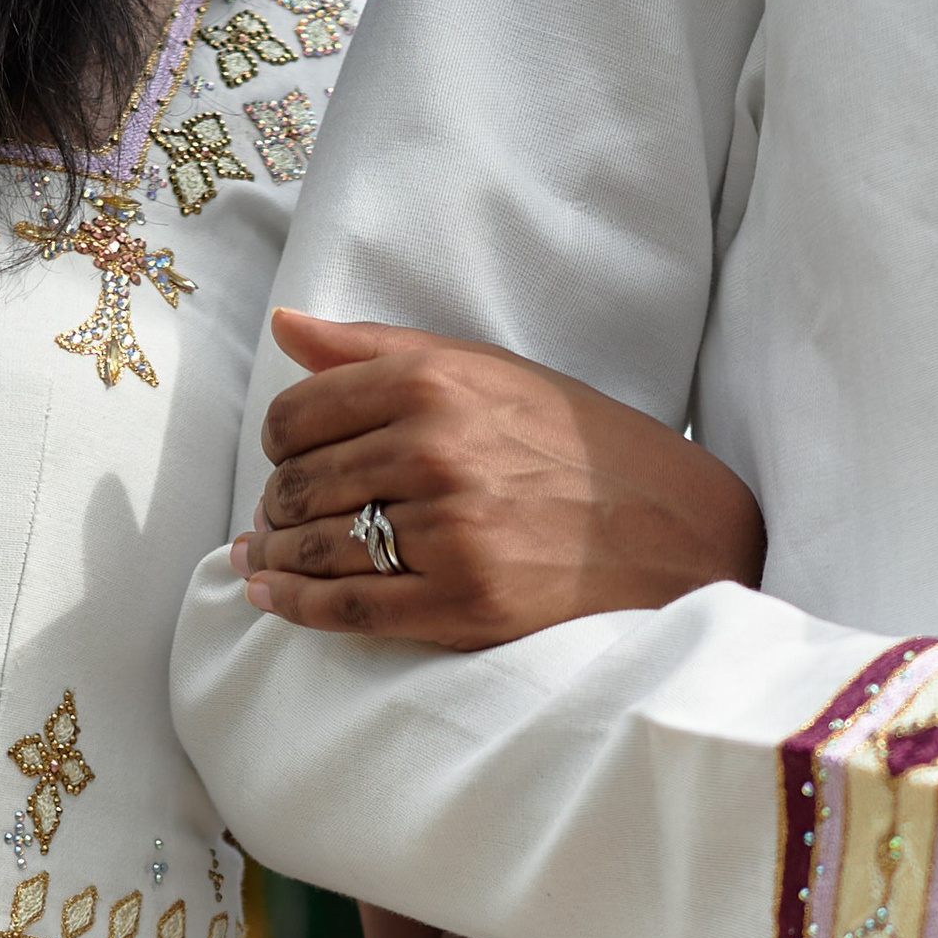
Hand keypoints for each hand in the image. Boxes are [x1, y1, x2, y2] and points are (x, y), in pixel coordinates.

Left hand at [239, 307, 766, 644]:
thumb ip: (380, 348)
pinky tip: (272, 599)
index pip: (297, 416)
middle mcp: (434, 451)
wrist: (673, 528)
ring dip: (275, 558)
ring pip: (314, 547)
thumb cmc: (578, 446)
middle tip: (278, 518)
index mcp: (433, 384)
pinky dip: (295, 607)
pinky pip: (346, 609)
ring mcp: (447, 531)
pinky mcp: (461, 602)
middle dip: (276, 505)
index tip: (290, 460)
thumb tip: (285, 327)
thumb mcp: (489, 371)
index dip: (279, 444)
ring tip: (265, 559)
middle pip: (297, 485)